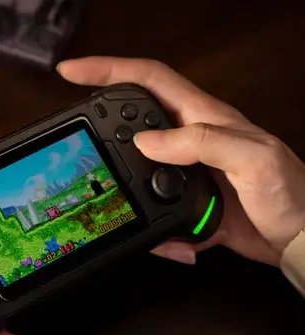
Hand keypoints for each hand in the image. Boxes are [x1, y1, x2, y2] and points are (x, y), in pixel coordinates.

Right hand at [58, 56, 304, 265]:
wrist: (301, 239)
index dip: (108, 71)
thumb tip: (145, 141)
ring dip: (125, 193)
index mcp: (203, 117)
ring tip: (120, 210)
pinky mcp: (186, 202)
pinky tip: (168, 243)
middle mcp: (189, 140)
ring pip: (135, 173)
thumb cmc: (290, 193)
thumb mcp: (252, 159)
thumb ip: (201, 142)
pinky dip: (154, 231)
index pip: (148, 80)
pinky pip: (153, 211)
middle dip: (101, 131)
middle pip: (131, 122)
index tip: (72, 73)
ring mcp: (185, 172)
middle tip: (80, 146)